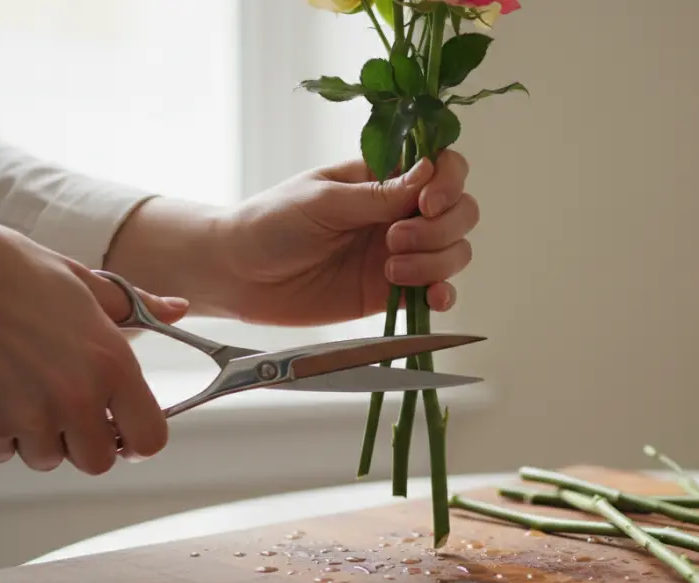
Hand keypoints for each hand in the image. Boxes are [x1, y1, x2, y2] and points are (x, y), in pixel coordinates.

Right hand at [0, 193, 187, 473]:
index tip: (129, 430)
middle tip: (75, 412)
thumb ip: (138, 307)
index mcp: (110, 363)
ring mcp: (25, 415)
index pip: (150, 438)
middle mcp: (73, 396)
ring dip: (43, 436)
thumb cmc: (6, 267)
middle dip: (89, 442)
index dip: (141, 438)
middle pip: (99, 461)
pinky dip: (1, 433)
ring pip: (48, 459)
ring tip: (29, 391)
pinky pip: (3, 452)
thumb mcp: (86, 282)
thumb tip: (176, 308)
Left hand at [211, 150, 476, 325]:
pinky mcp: (392, 292)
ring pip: (455, 251)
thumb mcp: (323, 201)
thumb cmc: (270, 223)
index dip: (448, 183)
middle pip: (460, 210)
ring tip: (391, 269)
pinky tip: (432, 299)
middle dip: (441, 227)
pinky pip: (437, 291)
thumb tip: (430, 174)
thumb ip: (378, 195)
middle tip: (394, 239)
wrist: (238, 275)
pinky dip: (444, 294)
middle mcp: (399, 212)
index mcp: (382, 177)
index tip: (425, 203)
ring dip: (436, 261)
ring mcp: (401, 252)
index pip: (442, 167)